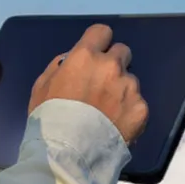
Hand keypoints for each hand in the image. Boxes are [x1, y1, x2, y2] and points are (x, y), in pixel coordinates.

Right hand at [29, 24, 149, 143]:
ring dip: (122, 90)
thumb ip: (60, 66)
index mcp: (85, 56)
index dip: (99, 42)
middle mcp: (111, 66)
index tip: (97, 53)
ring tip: (108, 112)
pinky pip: (138, 104)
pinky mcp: (141, 108)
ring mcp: (129, 87)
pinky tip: (117, 125)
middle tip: (104, 84)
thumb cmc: (50, 118)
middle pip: (123, 52)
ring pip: (130, 81)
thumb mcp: (42, 86)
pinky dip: (130, 112)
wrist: (70, 151)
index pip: (102, 32)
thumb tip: (72, 60)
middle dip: (115, 63)